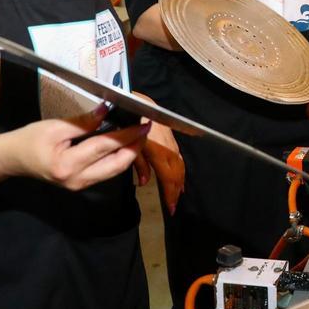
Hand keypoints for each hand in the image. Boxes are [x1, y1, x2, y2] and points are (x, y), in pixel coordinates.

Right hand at [8, 105, 147, 190]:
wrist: (13, 159)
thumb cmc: (30, 140)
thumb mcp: (54, 127)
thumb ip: (83, 121)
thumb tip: (108, 109)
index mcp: (67, 165)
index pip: (105, 147)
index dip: (127, 134)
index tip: (142, 122)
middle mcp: (77, 180)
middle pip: (117, 165)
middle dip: (135, 146)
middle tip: (146, 128)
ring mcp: (80, 185)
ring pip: (115, 171)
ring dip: (130, 153)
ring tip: (139, 135)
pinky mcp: (82, 184)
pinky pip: (107, 172)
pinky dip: (119, 158)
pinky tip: (125, 144)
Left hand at [130, 94, 185, 214]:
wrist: (139, 101)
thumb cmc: (130, 122)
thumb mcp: (129, 145)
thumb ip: (138, 163)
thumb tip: (144, 181)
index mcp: (158, 151)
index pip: (168, 177)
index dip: (170, 193)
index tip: (170, 207)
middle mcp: (168, 148)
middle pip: (177, 172)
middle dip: (176, 189)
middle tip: (174, 204)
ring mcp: (171, 142)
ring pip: (179, 164)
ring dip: (179, 179)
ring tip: (178, 191)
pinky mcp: (170, 137)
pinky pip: (177, 156)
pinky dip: (179, 167)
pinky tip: (177, 173)